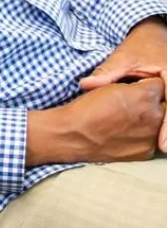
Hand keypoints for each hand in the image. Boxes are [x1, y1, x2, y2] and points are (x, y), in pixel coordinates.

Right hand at [26, 79, 164, 166]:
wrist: (74, 135)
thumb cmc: (87, 107)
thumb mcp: (106, 85)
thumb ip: (130, 82)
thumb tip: (143, 84)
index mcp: (144, 96)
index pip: (157, 84)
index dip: (143, 84)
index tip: (134, 86)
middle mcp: (154, 117)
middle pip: (162, 104)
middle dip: (149, 102)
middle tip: (129, 102)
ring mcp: (151, 137)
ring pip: (158, 123)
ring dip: (147, 118)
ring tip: (125, 117)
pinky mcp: (146, 152)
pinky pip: (150, 138)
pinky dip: (141, 134)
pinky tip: (124, 131)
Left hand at [80, 17, 166, 148]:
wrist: (153, 37)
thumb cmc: (139, 47)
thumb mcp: (123, 58)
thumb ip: (107, 73)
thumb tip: (85, 84)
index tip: (161, 143)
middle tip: (161, 147)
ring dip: (166, 129)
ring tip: (161, 146)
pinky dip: (165, 124)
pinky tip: (159, 138)